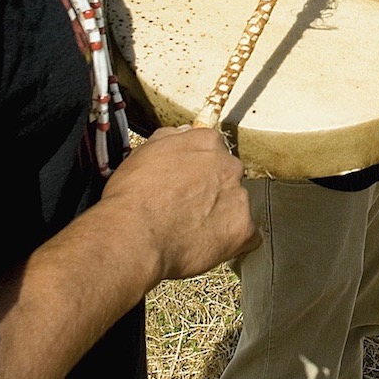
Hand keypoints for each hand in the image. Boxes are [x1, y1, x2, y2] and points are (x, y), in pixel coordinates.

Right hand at [99, 126, 259, 280]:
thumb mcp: (144, 152)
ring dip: (222, 217)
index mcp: (207, 142)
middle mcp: (229, 165)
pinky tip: (208, 246)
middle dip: (213, 192)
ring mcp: (240, 197)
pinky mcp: (243, 230)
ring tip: (192, 232)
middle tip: (187, 210)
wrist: (134, 235)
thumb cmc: (131, 196)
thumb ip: (170, 138)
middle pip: (228, 177)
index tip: (186, 184)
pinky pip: (247, 237)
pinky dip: (232, 243)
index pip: (213, 150)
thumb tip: (185, 132)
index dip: (197, 170)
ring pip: (237, 206)